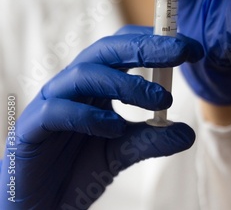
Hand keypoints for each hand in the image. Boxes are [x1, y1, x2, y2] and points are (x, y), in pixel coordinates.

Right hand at [0, 28, 202, 208]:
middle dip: (146, 47)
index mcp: (95, 83)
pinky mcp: (34, 126)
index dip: (156, 43)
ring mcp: (52, 101)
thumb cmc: (76, 167)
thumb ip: (150, 140)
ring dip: (125, 83)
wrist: (38, 202)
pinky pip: (59, 110)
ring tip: (158, 100)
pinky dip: (89, 115)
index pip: (124, 49)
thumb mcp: (121, 152)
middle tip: (181, 51)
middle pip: (107, 50)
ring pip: (85, 74)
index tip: (191, 48)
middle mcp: (74, 84)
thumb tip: (187, 133)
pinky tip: (114, 126)